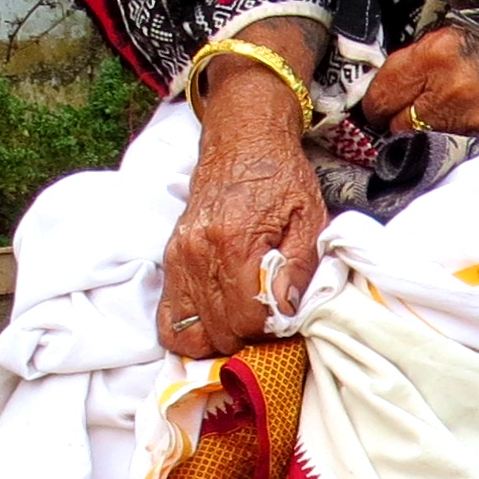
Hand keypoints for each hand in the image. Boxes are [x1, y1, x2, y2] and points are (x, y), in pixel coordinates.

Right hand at [160, 52, 325, 356]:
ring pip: (192, 332)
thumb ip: (300, 267)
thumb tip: (286, 312)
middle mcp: (199, 253)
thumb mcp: (309, 217)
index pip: (246, 319)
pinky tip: (214, 324)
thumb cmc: (280, 177)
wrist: (241, 140)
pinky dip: (191, 331)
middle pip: (220, 331)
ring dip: (221, 337)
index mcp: (236, 242)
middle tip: (268, 322)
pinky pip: (169, 319)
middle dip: (248, 337)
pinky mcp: (170, 259)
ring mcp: (179, 258)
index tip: (284, 320)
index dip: (269, 330)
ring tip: (243, 324)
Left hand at [357, 25, 478, 137]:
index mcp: (437, 54)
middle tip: (407, 114)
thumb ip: (422, 56)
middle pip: (401, 126)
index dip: (376, 103)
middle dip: (400, 121)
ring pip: (429, 142)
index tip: (379, 106)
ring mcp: (476, 119)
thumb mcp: (455, 28)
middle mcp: (452, 91)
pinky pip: (460, 146)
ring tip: (440, 120)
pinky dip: (458, 139)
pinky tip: (466, 126)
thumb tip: (396, 82)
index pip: (383, 94)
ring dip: (428, 134)